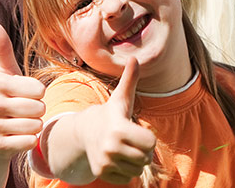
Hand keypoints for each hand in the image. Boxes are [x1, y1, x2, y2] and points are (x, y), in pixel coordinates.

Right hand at [0, 22, 46, 159]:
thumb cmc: (4, 99)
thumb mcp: (4, 75)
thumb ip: (2, 50)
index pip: (38, 89)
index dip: (38, 94)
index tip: (27, 95)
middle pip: (38, 108)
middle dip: (38, 111)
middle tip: (26, 112)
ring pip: (34, 126)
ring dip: (35, 126)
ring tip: (23, 124)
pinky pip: (29, 142)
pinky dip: (30, 141)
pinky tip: (20, 138)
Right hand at [77, 60, 156, 184]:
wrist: (84, 132)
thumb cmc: (110, 114)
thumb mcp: (120, 98)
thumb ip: (130, 80)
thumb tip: (135, 58)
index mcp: (118, 128)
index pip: (151, 143)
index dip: (147, 137)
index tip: (137, 130)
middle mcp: (110, 147)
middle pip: (146, 158)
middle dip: (142, 151)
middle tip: (130, 141)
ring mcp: (105, 162)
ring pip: (138, 170)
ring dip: (135, 162)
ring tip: (124, 149)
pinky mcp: (101, 173)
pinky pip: (128, 179)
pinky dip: (126, 171)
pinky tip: (116, 159)